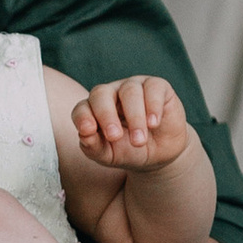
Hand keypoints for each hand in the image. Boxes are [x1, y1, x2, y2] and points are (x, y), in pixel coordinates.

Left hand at [74, 78, 190, 174]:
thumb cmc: (129, 151)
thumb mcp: (110, 156)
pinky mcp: (157, 86)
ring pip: (129, 91)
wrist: (161, 154)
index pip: (82, 108)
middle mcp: (111, 94)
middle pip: (102, 93)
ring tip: (139, 141)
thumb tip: (84, 135)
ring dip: (134, 117)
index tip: (88, 131)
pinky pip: (153, 88)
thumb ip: (94, 148)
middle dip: (106, 114)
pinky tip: (153, 124)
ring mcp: (134, 87)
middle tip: (114, 136)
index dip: (83, 117)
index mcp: (94, 109)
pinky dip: (153, 106)